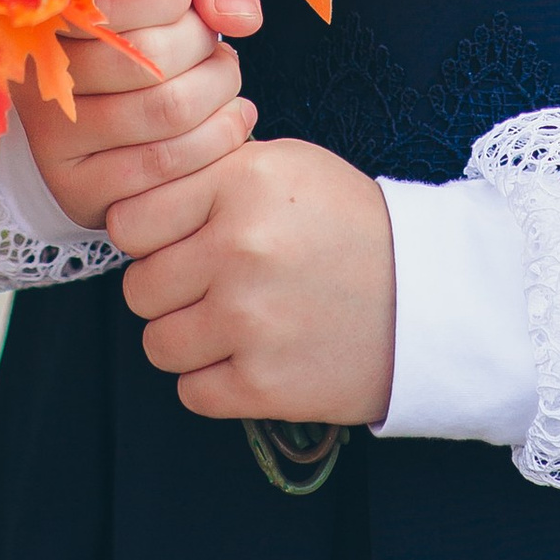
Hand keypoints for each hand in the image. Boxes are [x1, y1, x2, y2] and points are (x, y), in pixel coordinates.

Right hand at [16, 0, 263, 235]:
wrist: (120, 75)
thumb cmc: (151, 10)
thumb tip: (238, 20)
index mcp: (46, 9)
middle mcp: (36, 74)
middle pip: (151, 59)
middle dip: (204, 44)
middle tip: (213, 41)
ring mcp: (51, 137)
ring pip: (167, 112)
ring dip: (220, 90)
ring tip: (224, 76)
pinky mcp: (76, 188)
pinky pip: (165, 167)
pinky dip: (219, 139)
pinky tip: (230, 117)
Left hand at [111, 136, 394, 427]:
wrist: (429, 296)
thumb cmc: (349, 226)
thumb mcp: (286, 167)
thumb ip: (210, 172)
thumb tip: (137, 196)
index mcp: (239, 183)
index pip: (129, 222)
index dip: (148, 237)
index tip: (175, 243)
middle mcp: (239, 248)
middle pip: (139, 288)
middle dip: (168, 291)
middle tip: (210, 287)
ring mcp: (250, 320)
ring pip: (157, 344)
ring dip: (187, 340)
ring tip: (231, 324)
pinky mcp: (264, 383)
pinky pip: (191, 392)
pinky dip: (214, 382)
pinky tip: (250, 358)